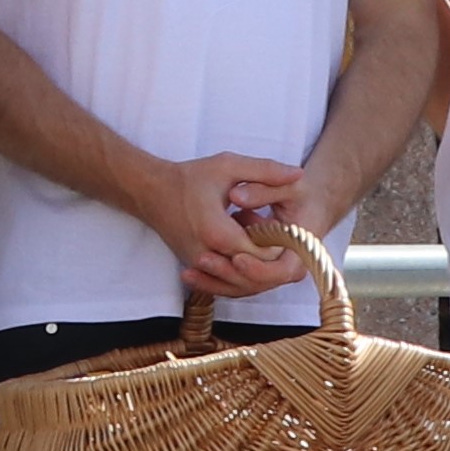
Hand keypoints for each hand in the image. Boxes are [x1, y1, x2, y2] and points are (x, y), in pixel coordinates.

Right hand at [136, 153, 313, 298]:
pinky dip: (241, 271)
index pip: (263, 255)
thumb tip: (299, 174)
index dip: (281, 244)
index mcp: (218, 232)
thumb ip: (265, 170)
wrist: (150, 191)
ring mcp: (199, 265)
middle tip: (275, 231)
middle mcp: (207, 255)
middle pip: (254, 275)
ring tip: (257, 234)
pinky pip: (226, 282)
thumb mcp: (229, 166)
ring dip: (257, 266)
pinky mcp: (196, 268)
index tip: (285, 224)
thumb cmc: (190, 177)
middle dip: (270, 257)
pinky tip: (245, 248)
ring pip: (240, 284)